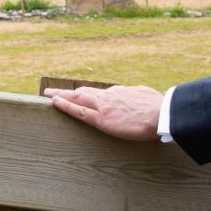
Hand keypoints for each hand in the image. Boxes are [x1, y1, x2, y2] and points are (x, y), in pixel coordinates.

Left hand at [45, 84, 162, 140]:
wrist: (162, 114)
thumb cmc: (162, 109)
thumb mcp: (148, 98)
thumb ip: (139, 98)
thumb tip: (140, 100)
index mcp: (122, 92)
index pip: (101, 94)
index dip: (89, 95)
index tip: (82, 95)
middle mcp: (110, 96)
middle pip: (85, 92)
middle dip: (70, 92)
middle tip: (55, 91)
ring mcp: (104, 106)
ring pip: (77, 98)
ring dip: (62, 95)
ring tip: (48, 94)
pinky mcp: (101, 119)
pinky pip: (78, 111)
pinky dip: (64, 105)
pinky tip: (53, 102)